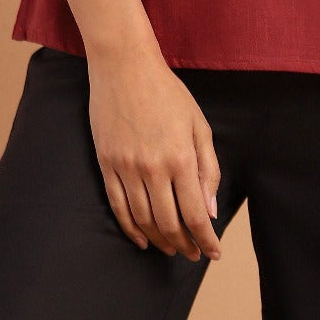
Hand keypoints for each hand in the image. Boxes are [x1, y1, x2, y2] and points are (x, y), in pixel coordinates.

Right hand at [86, 42, 222, 262]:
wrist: (124, 66)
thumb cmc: (167, 92)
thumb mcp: (198, 124)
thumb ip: (208, 168)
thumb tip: (210, 210)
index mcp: (180, 157)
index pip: (195, 215)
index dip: (205, 239)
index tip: (213, 253)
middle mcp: (152, 168)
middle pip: (169, 223)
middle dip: (184, 244)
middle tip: (193, 254)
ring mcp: (126, 168)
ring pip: (143, 220)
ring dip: (160, 240)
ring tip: (172, 248)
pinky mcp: (106, 164)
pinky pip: (118, 207)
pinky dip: (131, 229)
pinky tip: (142, 239)